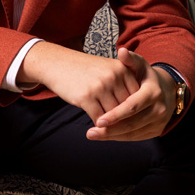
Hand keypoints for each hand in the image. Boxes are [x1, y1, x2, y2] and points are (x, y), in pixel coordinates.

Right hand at [18, 42, 139, 123]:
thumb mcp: (108, 69)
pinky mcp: (86, 97)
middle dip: (125, 119)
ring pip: (113, 115)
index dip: (135, 109)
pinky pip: (98, 118)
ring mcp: (100, 87)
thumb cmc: (86, 70)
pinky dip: (99, 126)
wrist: (59, 64)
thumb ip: (123, 84)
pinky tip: (98, 128)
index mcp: (122, 69)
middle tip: (126, 130)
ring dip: (112, 125)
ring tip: (111, 130)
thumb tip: (135, 109)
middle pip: (126, 106)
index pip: (136, 96)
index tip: (136, 120)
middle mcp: (113, 76)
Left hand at [86, 47, 176, 140]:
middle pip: (131, 124)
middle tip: (90, 132)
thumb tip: (121, 51)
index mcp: (153, 92)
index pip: (132, 106)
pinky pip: (135, 137)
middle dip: (110, 130)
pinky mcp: (156, 131)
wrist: (166, 90)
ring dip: (112, 136)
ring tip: (93, 134)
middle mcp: (159, 108)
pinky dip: (119, 137)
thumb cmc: (145, 77)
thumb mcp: (140, 66)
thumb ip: (129, 60)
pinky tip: (105, 135)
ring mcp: (159, 121)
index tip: (99, 120)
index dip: (116, 115)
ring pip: (132, 133)